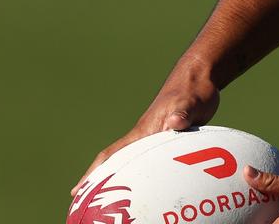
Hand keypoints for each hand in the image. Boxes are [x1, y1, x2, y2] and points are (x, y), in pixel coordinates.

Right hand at [71, 65, 219, 195]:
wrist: (200, 76)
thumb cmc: (193, 90)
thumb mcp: (189, 102)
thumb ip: (182, 112)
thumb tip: (175, 122)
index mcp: (145, 131)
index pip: (113, 155)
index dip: (94, 173)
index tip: (78, 190)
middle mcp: (146, 135)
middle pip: (117, 162)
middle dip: (100, 181)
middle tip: (82, 202)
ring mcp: (157, 136)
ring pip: (134, 162)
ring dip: (122, 178)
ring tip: (110, 199)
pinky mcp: (170, 137)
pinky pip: (154, 160)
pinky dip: (146, 172)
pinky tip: (147, 182)